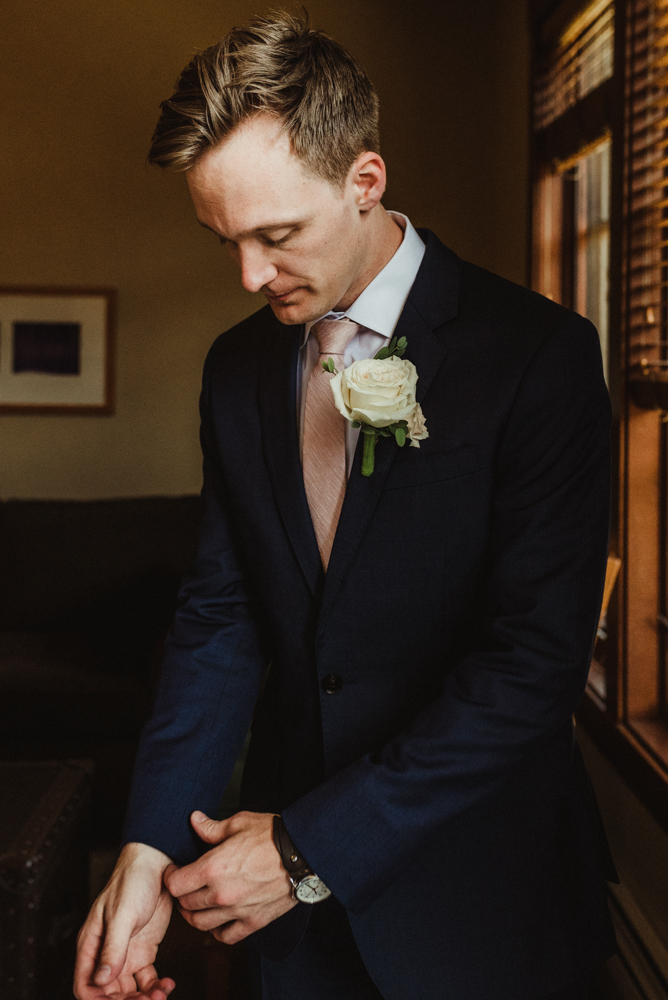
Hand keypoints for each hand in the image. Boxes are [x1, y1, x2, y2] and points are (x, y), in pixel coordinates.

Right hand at [74, 842, 174, 999]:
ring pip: (129, 990)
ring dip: (144, 997)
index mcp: (91, 944)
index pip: (85, 985)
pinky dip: (156, 986)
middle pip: (109, 993)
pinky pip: (147, 979)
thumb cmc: (132, 881)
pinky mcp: (144, 950)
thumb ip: (112, 948)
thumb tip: (102, 980)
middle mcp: (107, 953)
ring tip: (162, 995)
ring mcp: (126, 953)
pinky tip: (168, 984)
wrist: (158, 863)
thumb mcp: (122, 914)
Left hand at [164, 810, 295, 943]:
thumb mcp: (239, 823)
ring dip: (194, 915)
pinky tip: (218, 920)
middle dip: (181, 895)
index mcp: (213, 868)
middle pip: (186, 905)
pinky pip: (226, 936)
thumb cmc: (272, 835)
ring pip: (201, 924)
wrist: (303, 853)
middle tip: (186, 886)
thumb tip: (194, 820)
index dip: (170, 877)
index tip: (174, 872)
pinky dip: (217, 932)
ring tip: (197, 904)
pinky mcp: (253, 922)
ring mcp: (237, 911)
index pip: (175, 884)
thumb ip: (212, 828)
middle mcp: (221, 894)